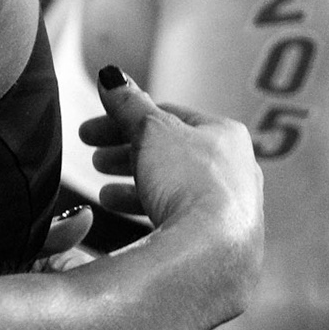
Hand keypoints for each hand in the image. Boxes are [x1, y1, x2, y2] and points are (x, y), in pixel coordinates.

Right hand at [77, 66, 263, 263]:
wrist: (212, 253)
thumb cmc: (189, 183)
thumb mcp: (150, 131)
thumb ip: (129, 104)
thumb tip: (111, 76)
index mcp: (226, 134)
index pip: (169, 116)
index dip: (125, 119)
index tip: (92, 130)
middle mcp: (236, 170)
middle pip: (170, 153)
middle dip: (127, 154)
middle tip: (94, 157)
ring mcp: (231, 209)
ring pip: (174, 188)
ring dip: (135, 185)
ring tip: (104, 193)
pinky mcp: (219, 243)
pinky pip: (179, 218)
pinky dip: (149, 212)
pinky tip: (126, 219)